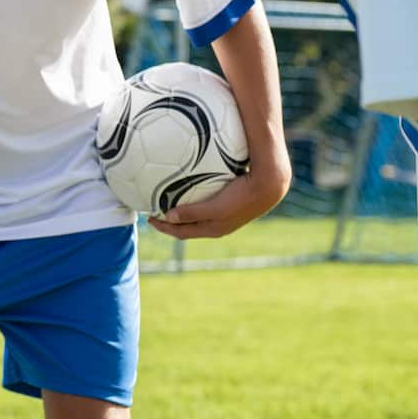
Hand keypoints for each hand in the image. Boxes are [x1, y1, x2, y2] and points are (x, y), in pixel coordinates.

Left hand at [147, 170, 287, 239]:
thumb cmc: (241, 197)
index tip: (149, 218)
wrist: (268, 187)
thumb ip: (192, 213)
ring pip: (196, 217)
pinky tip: (188, 192)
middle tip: (154, 212)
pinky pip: (204, 207)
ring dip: (181, 213)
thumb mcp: (215, 207)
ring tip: (167, 204)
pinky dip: (192, 204)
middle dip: (169, 222)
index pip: (181, 232)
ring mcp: (223, 216)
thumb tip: (168, 217)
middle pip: (187, 227)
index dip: (164, 227)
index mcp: (213, 229)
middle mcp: (217, 225)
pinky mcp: (228, 205)